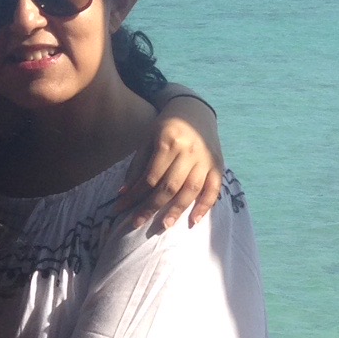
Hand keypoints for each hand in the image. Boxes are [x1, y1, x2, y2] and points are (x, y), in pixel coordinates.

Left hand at [118, 104, 223, 231]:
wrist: (195, 111)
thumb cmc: (167, 127)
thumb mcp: (148, 139)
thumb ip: (138, 165)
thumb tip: (124, 192)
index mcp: (169, 142)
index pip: (150, 176)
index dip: (134, 195)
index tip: (120, 209)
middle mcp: (189, 151)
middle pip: (169, 186)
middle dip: (151, 207)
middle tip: (136, 224)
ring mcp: (205, 159)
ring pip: (191, 189)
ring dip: (177, 210)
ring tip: (164, 226)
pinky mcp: (218, 165)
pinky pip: (214, 189)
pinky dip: (205, 206)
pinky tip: (194, 220)